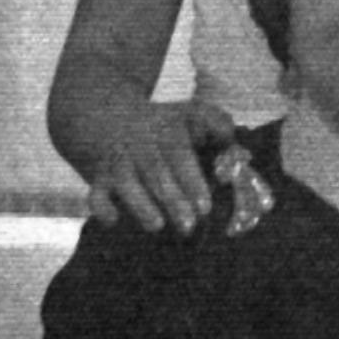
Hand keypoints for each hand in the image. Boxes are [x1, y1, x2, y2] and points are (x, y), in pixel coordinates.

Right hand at [86, 98, 233, 232]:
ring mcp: (119, 159)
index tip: (207, 205)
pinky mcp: (98, 175)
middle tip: (192, 224)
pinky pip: (95, 192)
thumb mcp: (193, 114)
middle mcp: (142, 142)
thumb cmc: (164, 124)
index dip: (192, 178)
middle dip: (174, 198)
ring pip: (128, 182)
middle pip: (157, 171)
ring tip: (158, 226)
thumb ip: (220, 128)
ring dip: (141, 204)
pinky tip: (114, 221)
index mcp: (169, 128)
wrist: (107, 112)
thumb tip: (243, 155)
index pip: (180, 152)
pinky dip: (101, 206)